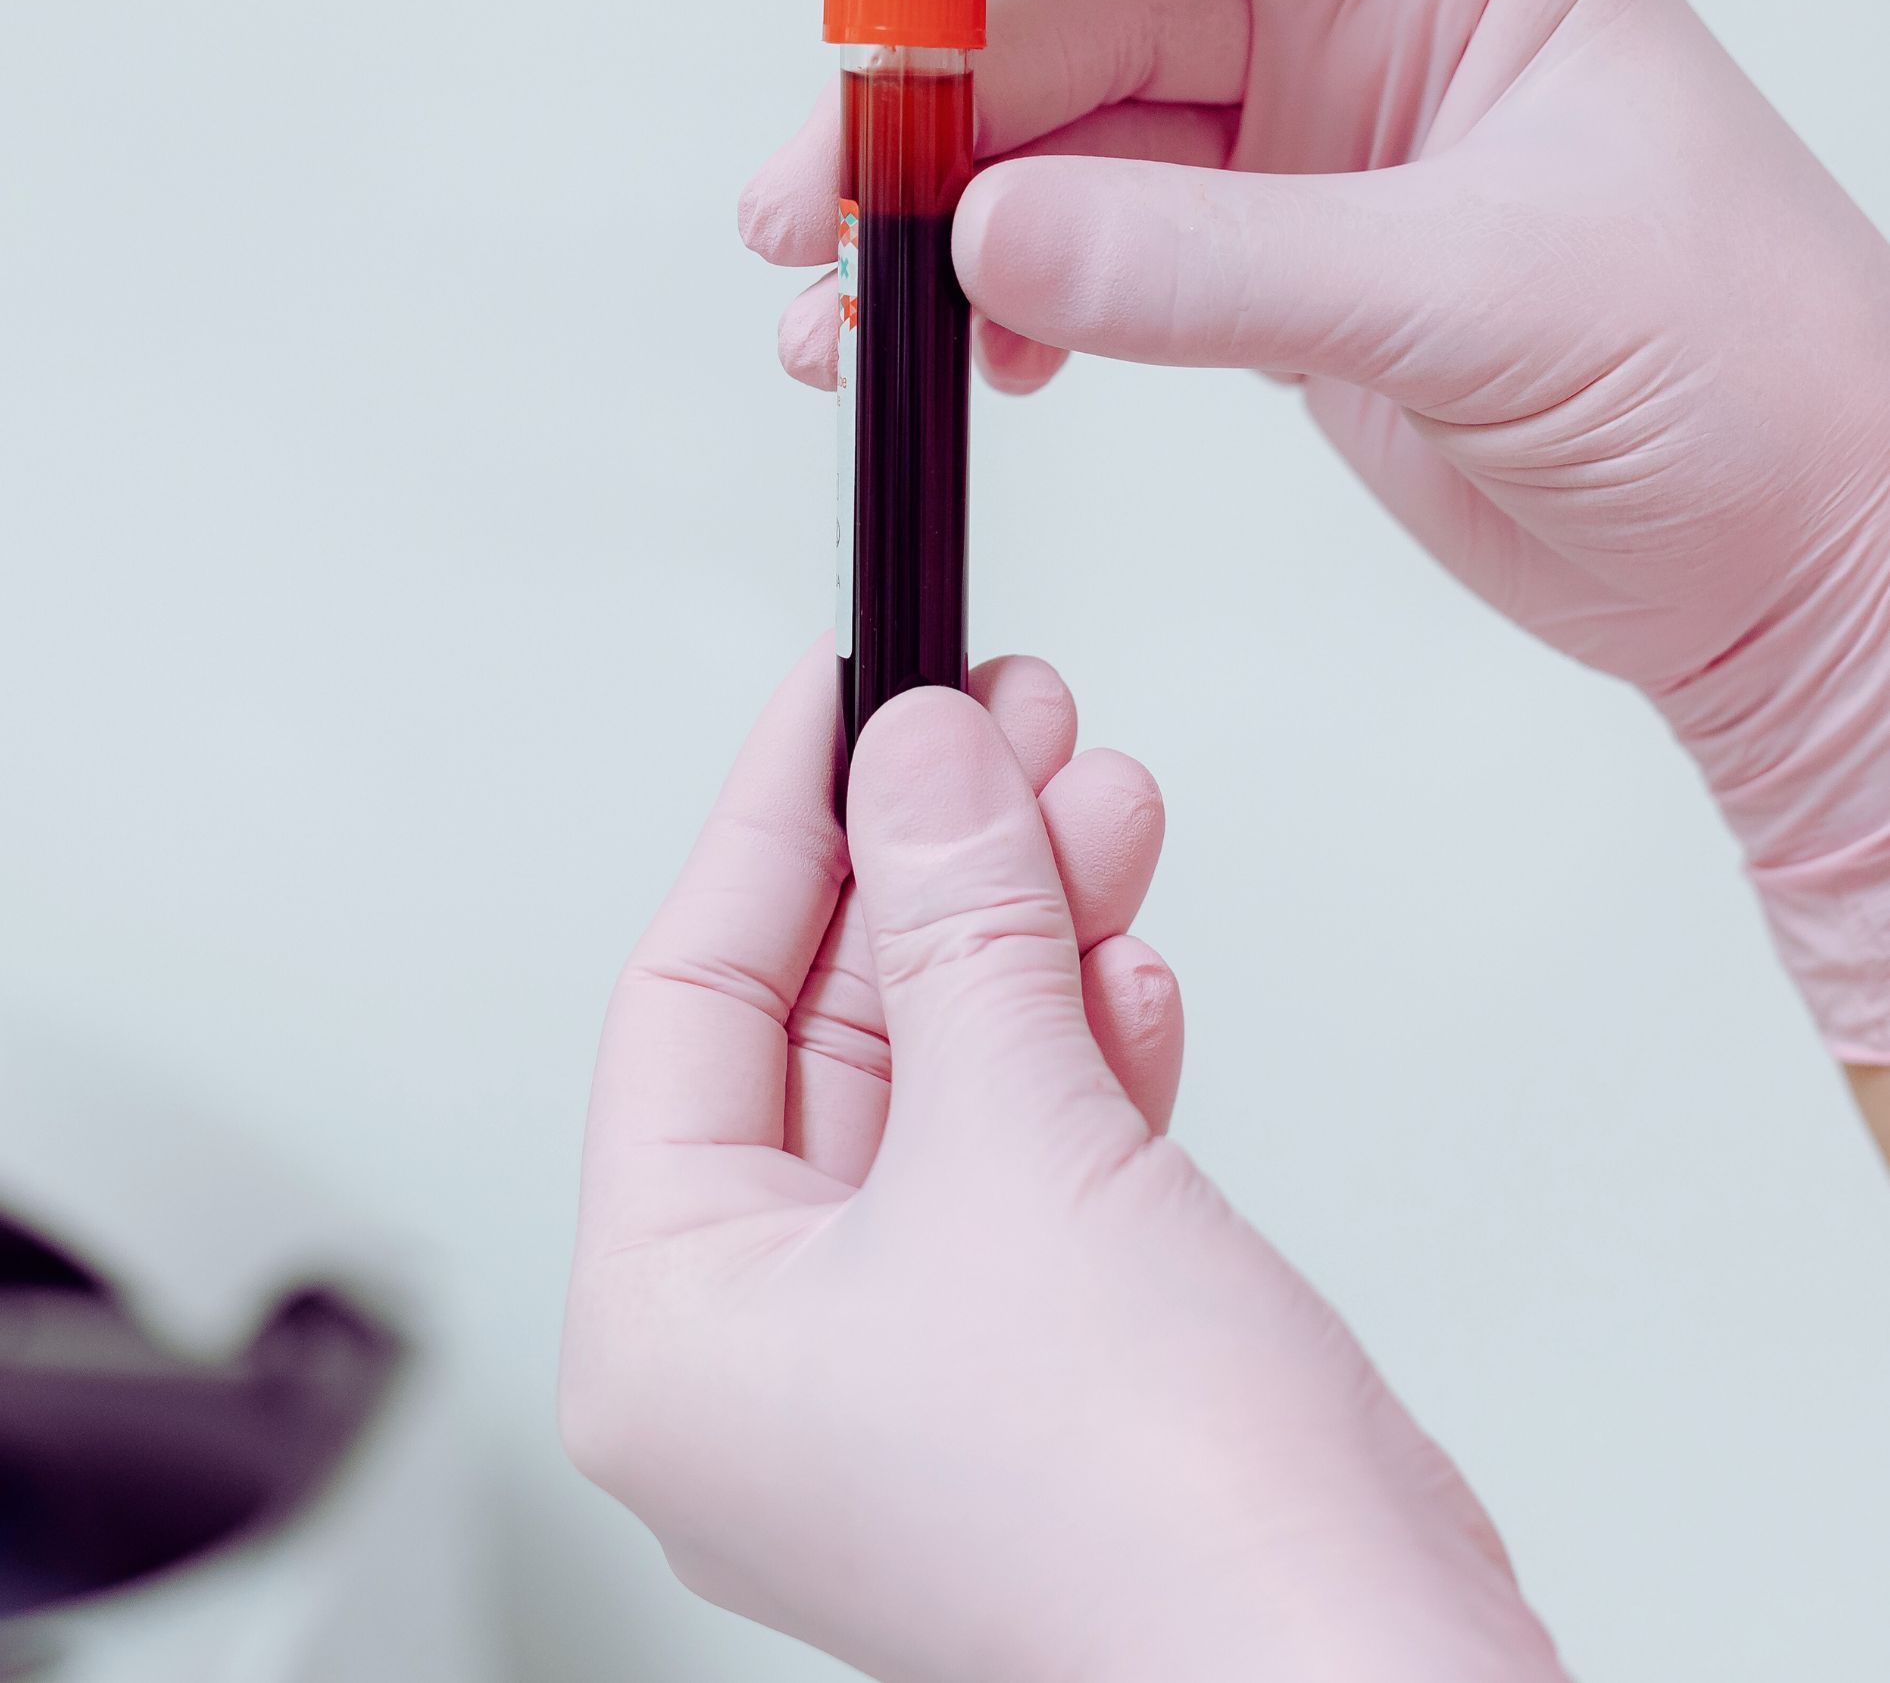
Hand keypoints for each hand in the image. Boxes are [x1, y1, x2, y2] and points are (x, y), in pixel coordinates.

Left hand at [561, 645, 1566, 1682]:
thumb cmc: (1153, 1530)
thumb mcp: (1019, 1147)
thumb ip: (962, 927)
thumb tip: (925, 757)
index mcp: (675, 1326)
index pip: (685, 1000)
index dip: (775, 824)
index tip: (840, 696)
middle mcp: (772, 1345)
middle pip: (830, 1022)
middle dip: (932, 862)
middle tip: (1000, 718)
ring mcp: (914, 1347)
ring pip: (948, 1066)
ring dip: (1026, 926)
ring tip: (1091, 788)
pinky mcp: (1042, 1343)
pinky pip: (1033, 1142)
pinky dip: (1082, 1038)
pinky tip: (1124, 955)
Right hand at [739, 0, 1889, 1075]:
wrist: (1790, 560)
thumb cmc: (1741, 379)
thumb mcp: (1481, 296)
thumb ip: (1220, 265)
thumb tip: (987, 233)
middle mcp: (1374, 13)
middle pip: (1091, 8)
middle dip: (931, 105)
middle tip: (807, 203)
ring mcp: (1318, 143)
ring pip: (1074, 139)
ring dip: (947, 217)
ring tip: (841, 309)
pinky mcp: (1280, 265)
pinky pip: (1102, 249)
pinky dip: (1015, 298)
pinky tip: (963, 354)